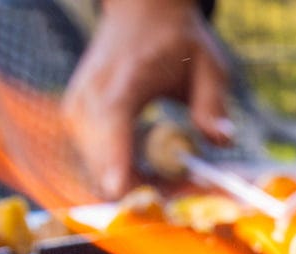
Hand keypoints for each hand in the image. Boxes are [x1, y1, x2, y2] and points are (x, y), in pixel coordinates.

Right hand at [62, 0, 233, 198]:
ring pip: (97, 170)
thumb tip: (221, 141)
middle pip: (102, 161)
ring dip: (136, 186)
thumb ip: (213, 104)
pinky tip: (153, 169)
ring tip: (177, 178)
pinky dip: (125, 175)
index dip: (116, 162)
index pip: (112, 124)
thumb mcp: (209, 66)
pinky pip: (96, 164)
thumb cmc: (177, 42)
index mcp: (123, 81)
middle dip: (144, 190)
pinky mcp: (74, 121)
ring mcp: (76, 110)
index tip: (124, 194)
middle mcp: (90, 97)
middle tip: (187, 192)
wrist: (140, 14)